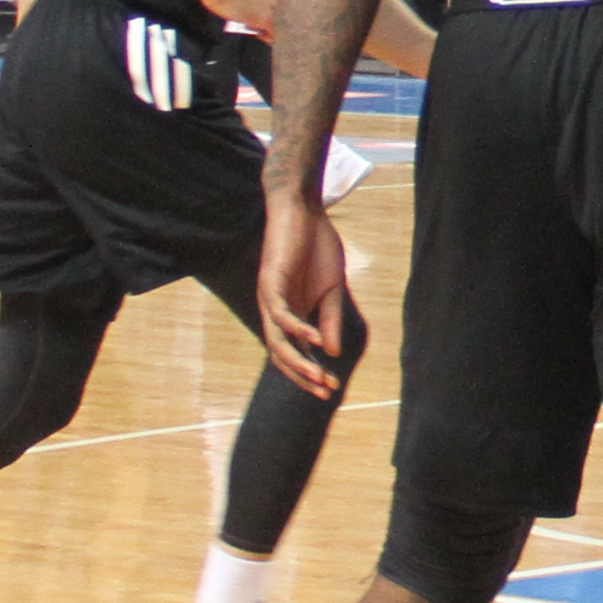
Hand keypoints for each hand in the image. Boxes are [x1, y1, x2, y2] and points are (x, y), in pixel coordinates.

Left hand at [258, 189, 354, 396]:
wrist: (305, 211)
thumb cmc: (317, 247)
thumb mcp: (332, 290)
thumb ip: (330, 320)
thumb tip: (331, 352)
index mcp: (291, 313)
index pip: (294, 352)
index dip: (310, 373)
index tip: (331, 389)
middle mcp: (275, 311)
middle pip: (281, 354)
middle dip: (302, 376)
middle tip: (326, 391)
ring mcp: (270, 298)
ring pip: (277, 340)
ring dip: (297, 361)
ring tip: (319, 376)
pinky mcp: (270, 282)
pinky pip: (280, 313)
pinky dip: (297, 329)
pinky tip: (314, 339)